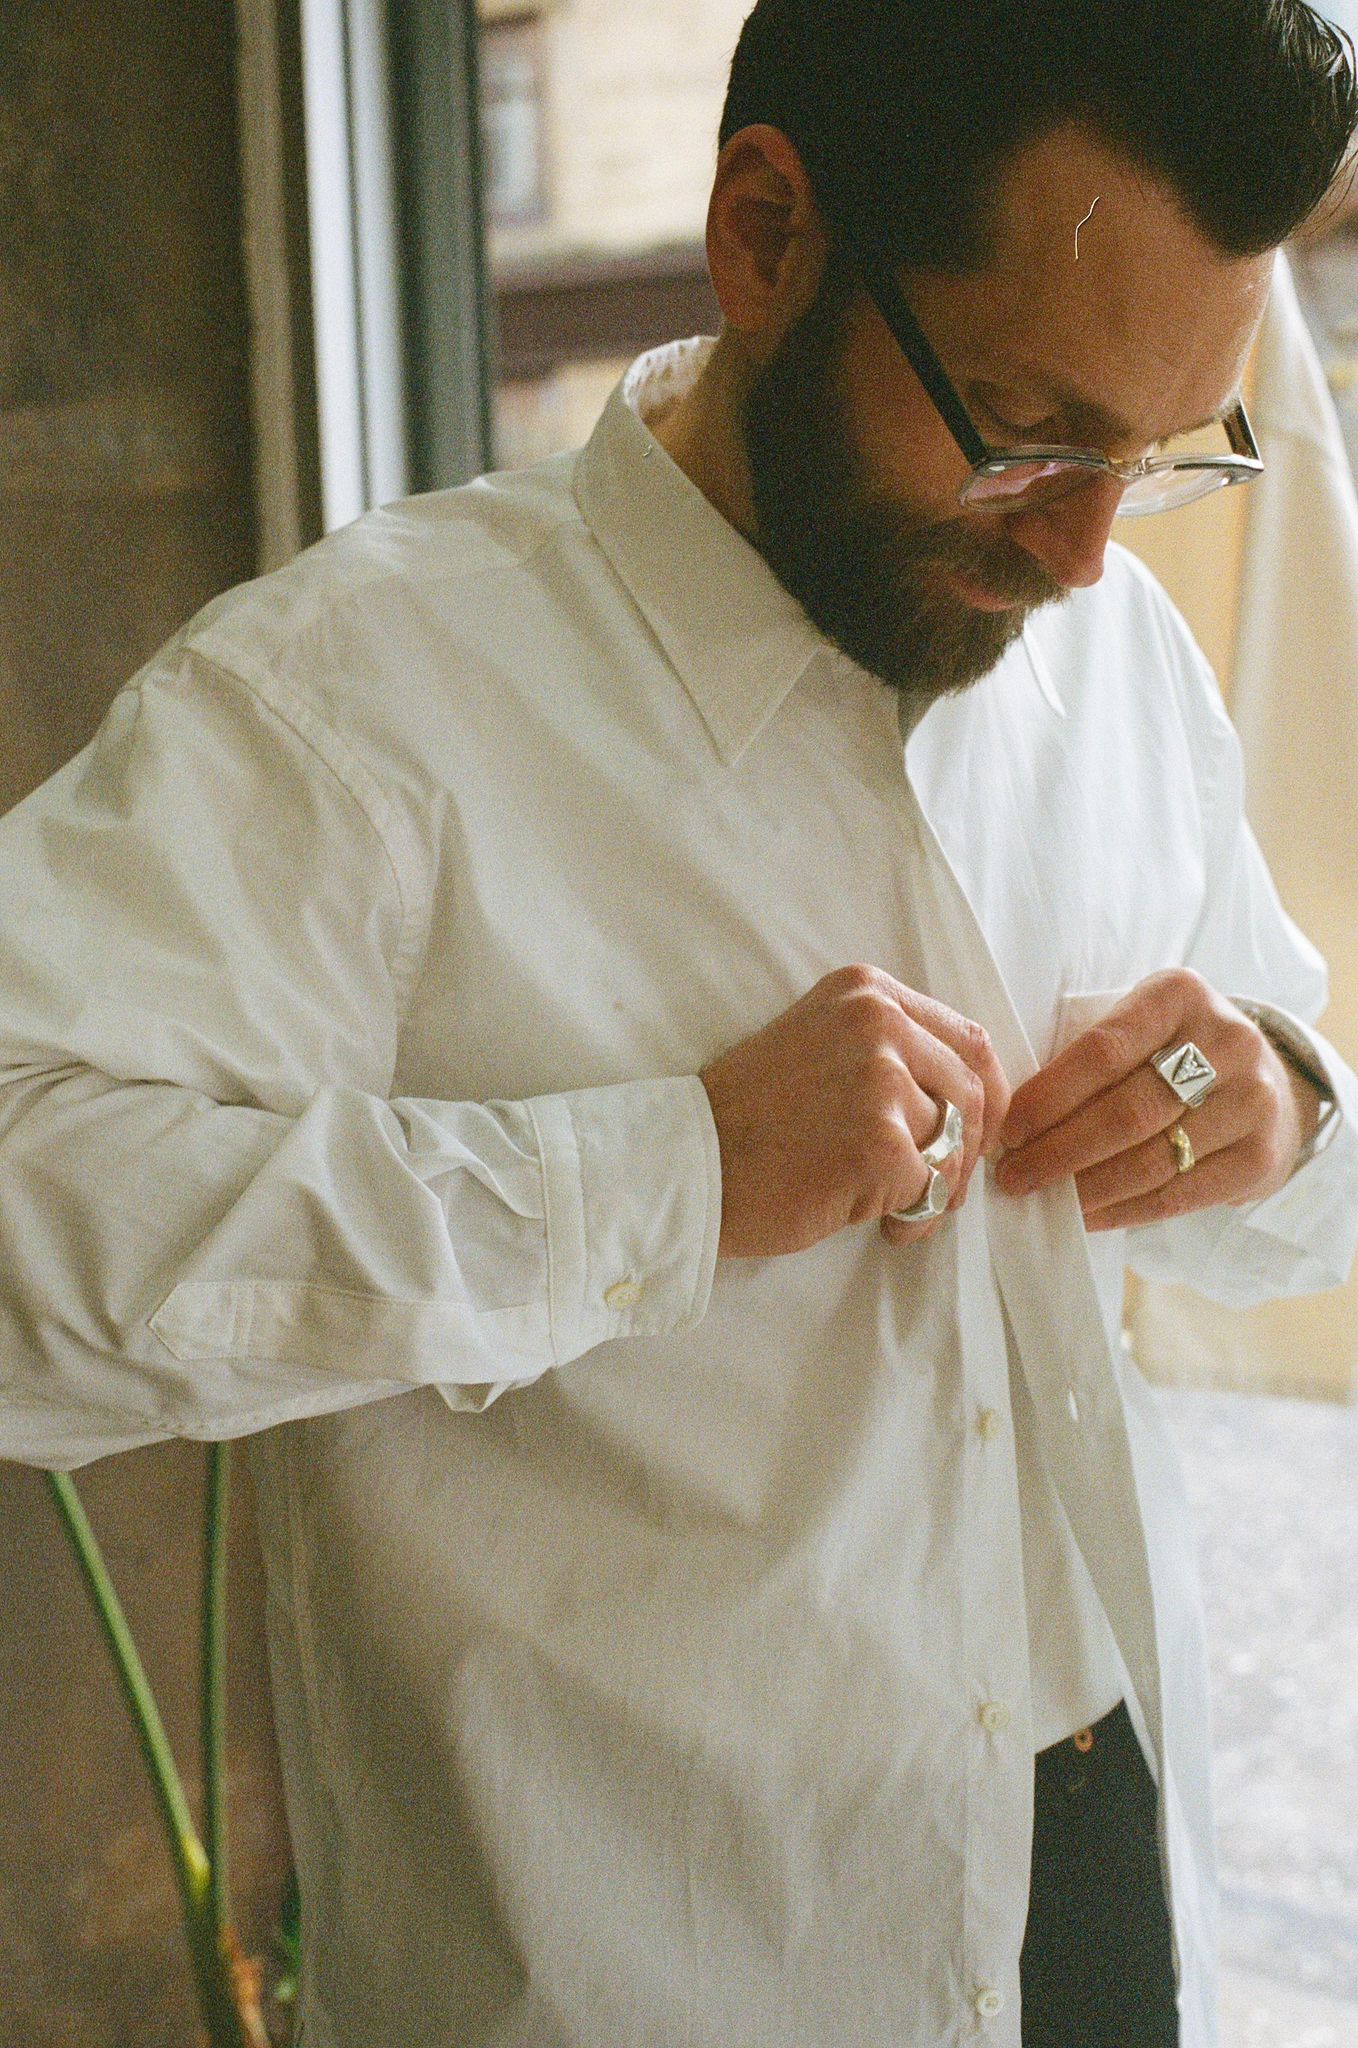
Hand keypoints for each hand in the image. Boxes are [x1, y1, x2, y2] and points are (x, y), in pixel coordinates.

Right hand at [699, 964, 1011, 1258]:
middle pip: (972, 1090)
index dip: (984, 1095)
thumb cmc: (747, 1118)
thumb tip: (964, 1097)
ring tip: (897, 1209)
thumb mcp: (820, 1044)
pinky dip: (917, 1216)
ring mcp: (880, 1081)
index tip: (973, 1133)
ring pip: (955, 1143)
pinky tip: (885, 1226)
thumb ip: (885, 1049)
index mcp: (866, 993)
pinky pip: (932, 1187)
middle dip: (968, 1148)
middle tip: (940, 1185)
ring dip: (938, 1188)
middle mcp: (878, 1023)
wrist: (687, 1163)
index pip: (967, 1039)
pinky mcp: (880, 1142)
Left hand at [994, 967, 1316, 1230]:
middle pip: (1127, 1111)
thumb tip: (1011, 1117)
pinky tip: (1088, 1216)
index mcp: (1179, 995)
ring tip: (1044, 1198)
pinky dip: (1124, 1210)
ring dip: (1087, 1188)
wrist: (1268, 1082)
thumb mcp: (1139, 1027)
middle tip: (1014, 1176)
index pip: (1102, 1051)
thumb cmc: (1173, 1054)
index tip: (1008, 1130)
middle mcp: (1227, 1042)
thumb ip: (1088, 1055)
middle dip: (1058, 1151)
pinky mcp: (1261, 1156)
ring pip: (1152, 1159)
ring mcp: (1253, 1100)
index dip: (1048, 1096)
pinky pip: (1179, 1195)